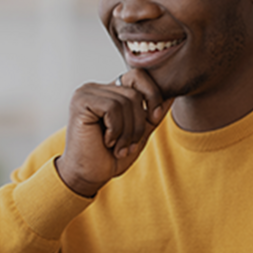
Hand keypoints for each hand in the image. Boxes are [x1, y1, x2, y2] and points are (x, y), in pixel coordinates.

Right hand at [57, 69, 172, 196]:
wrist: (89, 176)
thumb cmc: (110, 157)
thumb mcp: (139, 133)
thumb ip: (152, 113)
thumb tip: (171, 95)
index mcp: (108, 92)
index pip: (138, 76)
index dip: (152, 96)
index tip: (153, 119)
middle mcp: (95, 88)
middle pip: (135, 93)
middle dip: (138, 124)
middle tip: (128, 145)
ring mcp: (86, 93)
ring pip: (126, 101)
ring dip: (127, 131)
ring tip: (117, 147)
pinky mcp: (81, 102)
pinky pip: (113, 108)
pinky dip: (115, 130)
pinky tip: (106, 142)